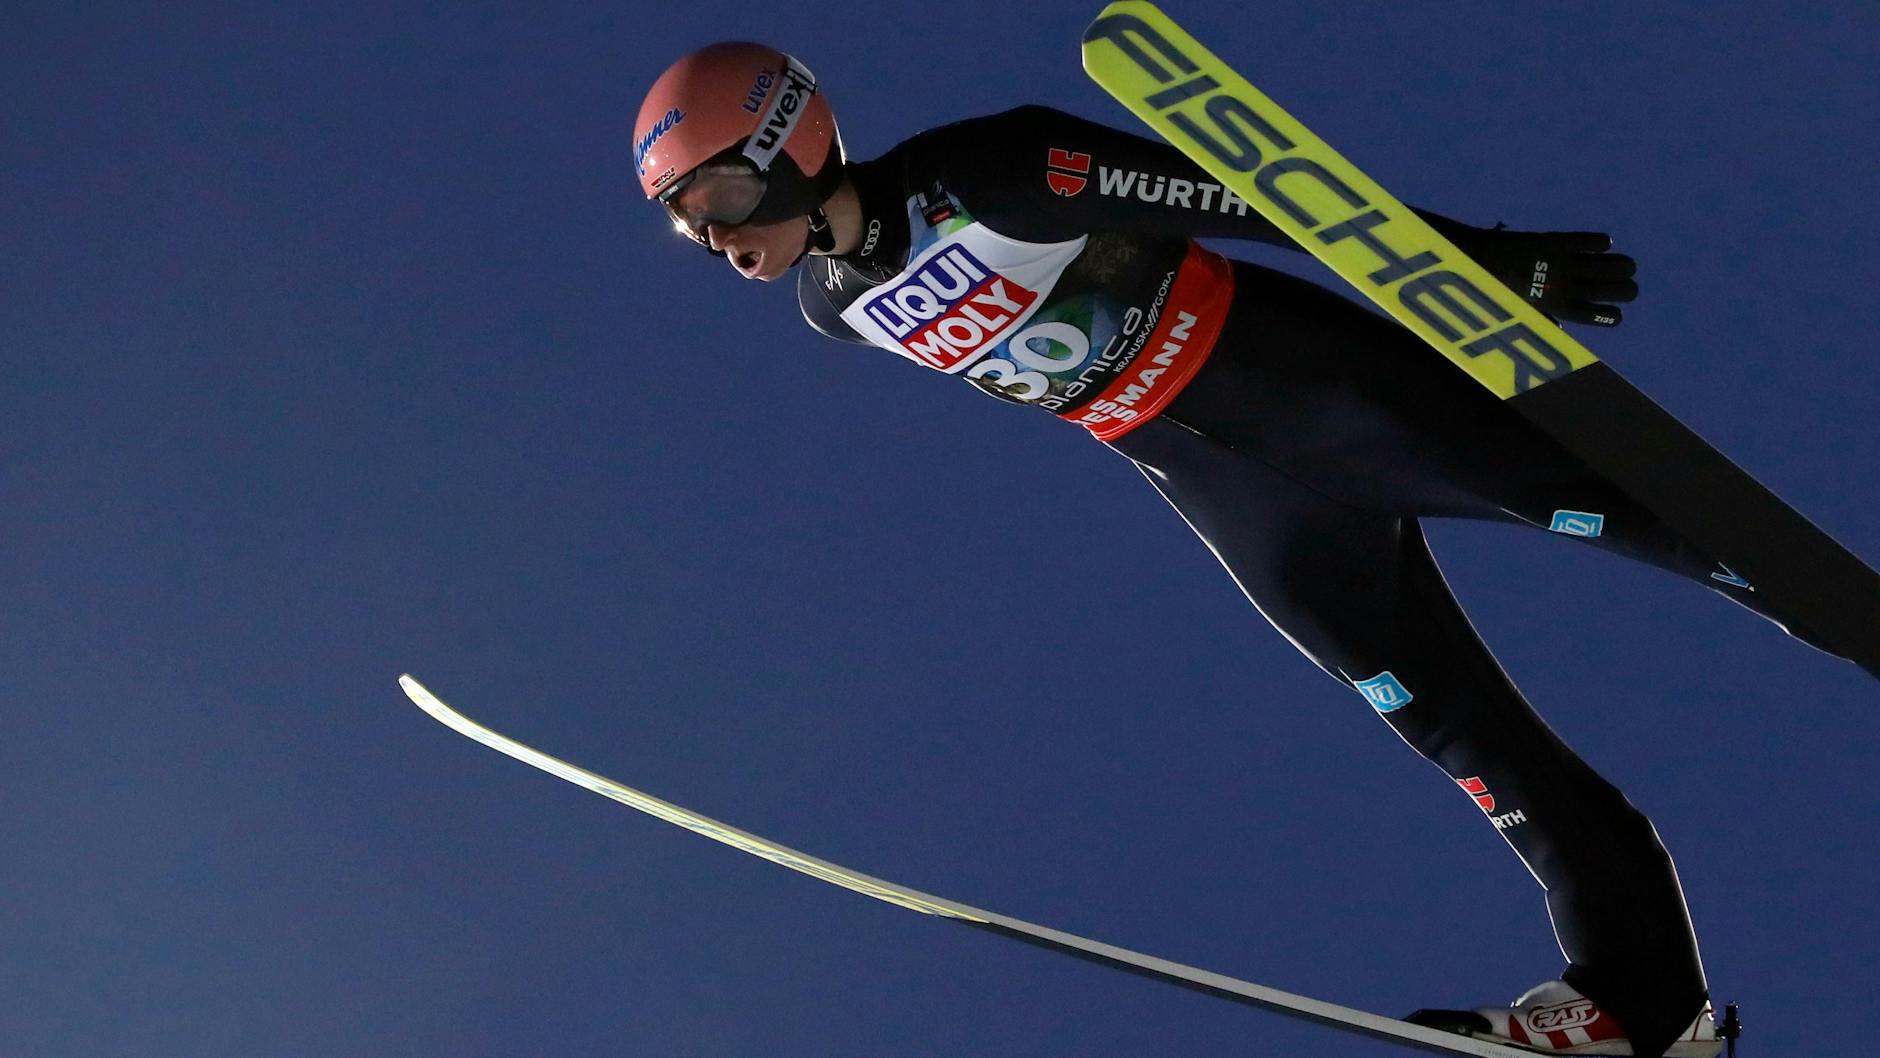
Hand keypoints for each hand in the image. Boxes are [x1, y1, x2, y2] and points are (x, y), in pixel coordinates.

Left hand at [1439, 221, 1638, 327]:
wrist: (1474, 260)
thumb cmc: (1494, 290)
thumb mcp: (1518, 310)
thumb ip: (1541, 319)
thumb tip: (1558, 332)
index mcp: (1555, 307)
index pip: (1594, 316)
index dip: (1610, 316)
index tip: (1618, 315)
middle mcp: (1563, 286)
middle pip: (1612, 290)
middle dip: (1626, 290)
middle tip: (1630, 288)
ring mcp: (1561, 262)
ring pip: (1610, 265)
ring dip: (1623, 266)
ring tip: (1628, 267)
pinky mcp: (1556, 241)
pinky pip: (1588, 241)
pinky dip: (1600, 242)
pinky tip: (1605, 244)